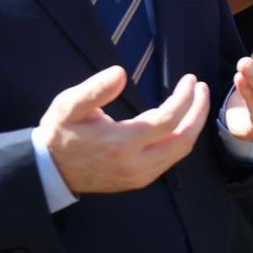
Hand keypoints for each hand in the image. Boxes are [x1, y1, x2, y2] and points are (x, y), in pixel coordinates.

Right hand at [35, 67, 209, 194]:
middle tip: (201, 87)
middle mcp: (136, 164)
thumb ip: (95, 90)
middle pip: (184, 139)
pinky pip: (171, 158)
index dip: (184, 98)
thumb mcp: (69, 106)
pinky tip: (181, 120)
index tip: (190, 79)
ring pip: (180, 151)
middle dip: (198, 112)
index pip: (168, 120)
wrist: (51, 170)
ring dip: (193, 124)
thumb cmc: (61, 133)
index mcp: (121, 144)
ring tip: (196, 100)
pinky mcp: (140, 180)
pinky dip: (182, 137)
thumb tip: (120, 73)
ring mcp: (140, 176)